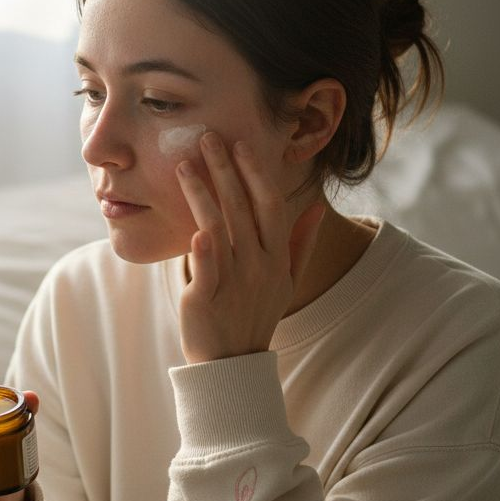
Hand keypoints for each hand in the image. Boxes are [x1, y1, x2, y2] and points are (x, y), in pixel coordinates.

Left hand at [176, 132, 325, 363]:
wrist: (233, 363)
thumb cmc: (257, 316)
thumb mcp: (287, 281)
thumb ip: (301, 243)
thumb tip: (317, 208)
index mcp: (277, 257)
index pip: (270, 204)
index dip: (256, 173)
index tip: (241, 144)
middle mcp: (259, 265)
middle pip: (242, 207)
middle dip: (224, 169)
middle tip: (207, 137)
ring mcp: (234, 282)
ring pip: (218, 227)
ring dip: (201, 193)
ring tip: (182, 166)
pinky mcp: (207, 299)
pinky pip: (207, 268)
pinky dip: (202, 248)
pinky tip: (195, 227)